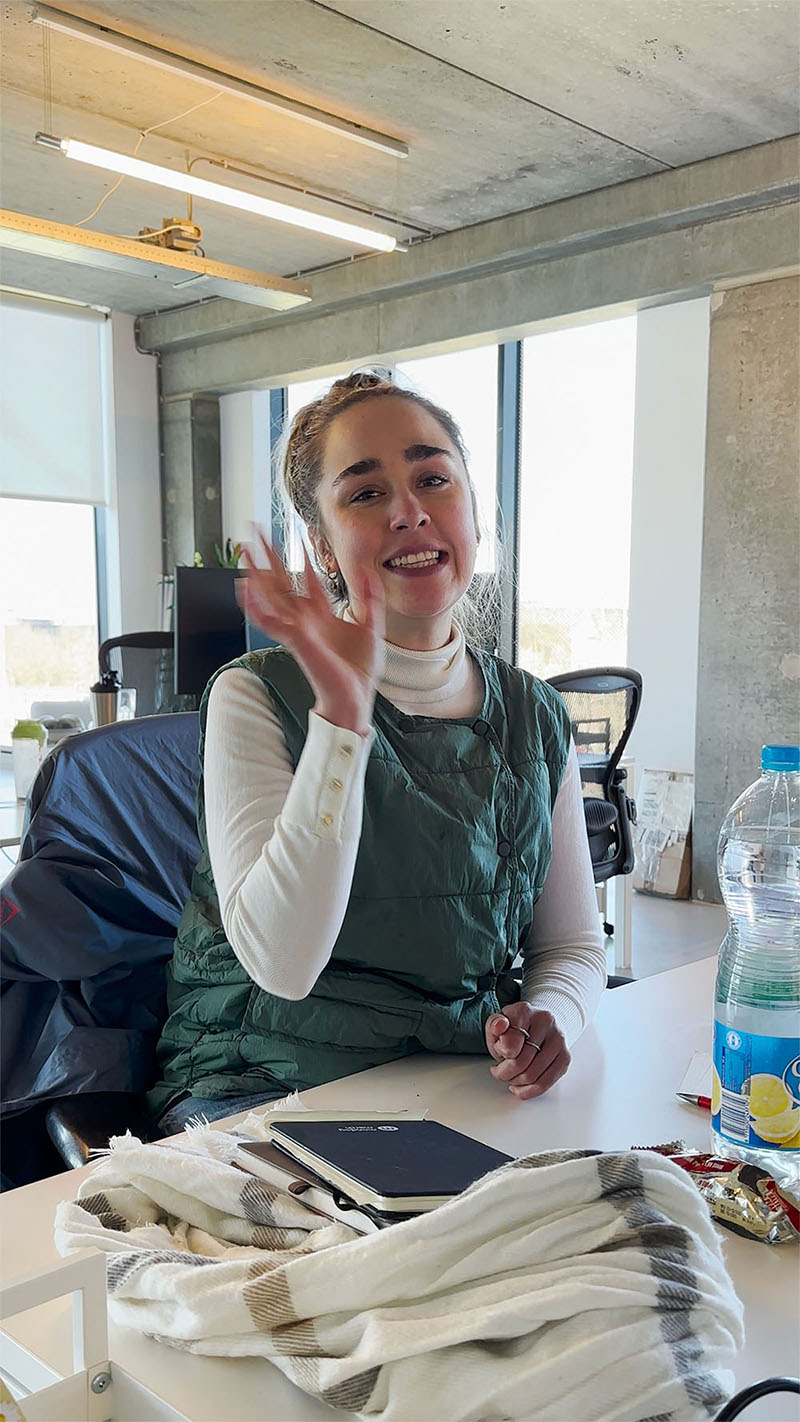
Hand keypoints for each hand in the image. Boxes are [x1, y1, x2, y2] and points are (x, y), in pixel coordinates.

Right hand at [237, 532, 384, 735]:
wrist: (355, 698)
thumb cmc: (359, 672)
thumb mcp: (372, 628)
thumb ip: (370, 600)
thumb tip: (368, 572)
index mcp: (322, 616)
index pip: (309, 581)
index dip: (306, 559)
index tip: (301, 537)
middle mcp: (305, 619)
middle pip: (282, 581)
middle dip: (269, 556)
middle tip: (255, 533)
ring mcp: (297, 628)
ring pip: (269, 595)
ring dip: (255, 572)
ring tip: (243, 551)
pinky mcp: (295, 639)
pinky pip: (269, 620)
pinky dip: (254, 605)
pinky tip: (243, 588)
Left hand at [485, 1003, 569, 1099]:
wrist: (538, 1024)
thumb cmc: (515, 1027)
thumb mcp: (497, 1023)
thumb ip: (494, 1025)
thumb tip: (500, 1026)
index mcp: (525, 1011)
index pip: (510, 1044)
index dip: (500, 1053)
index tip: (499, 1051)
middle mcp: (546, 1022)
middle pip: (521, 1063)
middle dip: (505, 1073)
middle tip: (499, 1071)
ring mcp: (558, 1040)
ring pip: (533, 1076)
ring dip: (516, 1082)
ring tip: (510, 1077)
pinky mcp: (565, 1057)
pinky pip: (546, 1083)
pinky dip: (529, 1091)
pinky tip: (520, 1087)